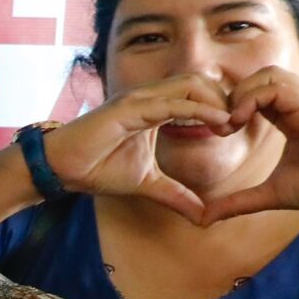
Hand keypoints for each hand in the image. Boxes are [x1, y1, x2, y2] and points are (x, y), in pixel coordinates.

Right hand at [41, 74, 232, 220]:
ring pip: (191, 84)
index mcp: (153, 107)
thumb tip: (202, 216)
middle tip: (236, 125)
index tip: (233, 130)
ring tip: (228, 124)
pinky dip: (199, 109)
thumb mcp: (147, 183)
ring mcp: (138, 98)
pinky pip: (173, 103)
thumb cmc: (96, 168)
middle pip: (200, 81)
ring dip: (216, 101)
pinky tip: (216, 123)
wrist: (62, 169)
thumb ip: (176, 195)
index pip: (197, 93)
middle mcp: (148, 96)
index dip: (220, 106)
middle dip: (224, 99)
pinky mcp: (130, 108)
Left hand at [201, 65, 298, 223]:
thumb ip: (236, 202)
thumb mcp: (269, 194)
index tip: (220, 132)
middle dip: (233, 95)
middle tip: (221, 126)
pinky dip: (251, 99)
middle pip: (260, 76)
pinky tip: (240, 123)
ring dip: (240, 95)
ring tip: (230, 125)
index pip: (257, 93)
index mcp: (291, 116)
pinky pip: (275, 87)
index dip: (233, 106)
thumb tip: (203, 220)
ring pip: (267, 75)